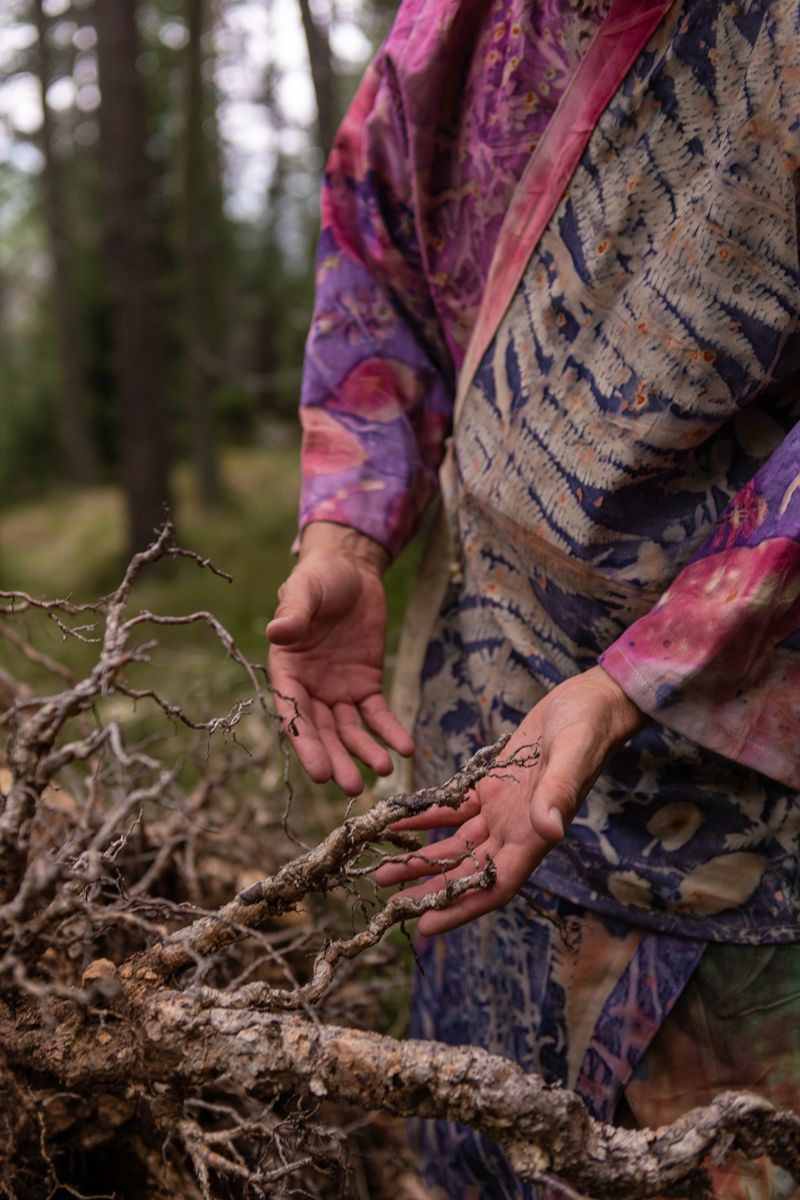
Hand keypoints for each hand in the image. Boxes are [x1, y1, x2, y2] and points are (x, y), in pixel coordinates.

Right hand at [266, 523, 413, 795]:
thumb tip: (277, 631)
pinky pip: (377, 713)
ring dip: (365, 751)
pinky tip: (405, 747)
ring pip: (350, 729)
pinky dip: (389, 731)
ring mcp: (338, 690)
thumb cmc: (318, 578)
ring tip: (383, 769)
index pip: (293, 714)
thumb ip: (293, 613)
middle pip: (323, 731)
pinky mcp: (366, 684)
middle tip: (351, 788)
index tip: (320, 772)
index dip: (306, 743)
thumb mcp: (303, 590)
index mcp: (287, 671)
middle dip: (336, 759)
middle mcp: (311, 689)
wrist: (350, 569)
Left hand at [374, 666, 647, 933]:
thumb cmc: (587, 730)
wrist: (590, 704)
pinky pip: (451, 810)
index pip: (495, 884)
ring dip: (421, 860)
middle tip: (390, 905)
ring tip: (383, 873)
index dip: (461, 907)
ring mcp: (502, 811)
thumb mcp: (573, 756)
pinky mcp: (491, 788)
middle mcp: (516, 831)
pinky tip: (395, 822)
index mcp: (535, 834)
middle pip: (467, 873)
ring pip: (455, 846)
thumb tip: (549, 830)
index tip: (426, 925)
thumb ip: (558, 793)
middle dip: (431, 891)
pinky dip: (424, 817)